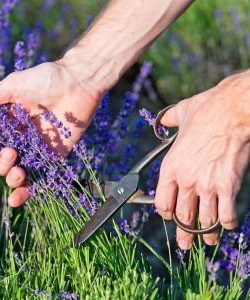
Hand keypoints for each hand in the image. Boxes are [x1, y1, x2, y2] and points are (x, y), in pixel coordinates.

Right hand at [0, 62, 102, 206]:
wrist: (78, 82)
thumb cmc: (45, 79)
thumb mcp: (14, 87)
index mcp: (8, 123)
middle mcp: (22, 138)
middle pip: (3, 161)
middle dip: (2, 164)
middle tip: (11, 153)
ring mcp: (39, 148)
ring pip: (20, 172)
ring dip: (13, 179)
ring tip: (18, 172)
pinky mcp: (56, 155)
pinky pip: (42, 176)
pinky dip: (30, 189)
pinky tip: (18, 198)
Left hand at [155, 70, 249, 248]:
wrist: (232, 110)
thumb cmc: (206, 110)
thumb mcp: (179, 114)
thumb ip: (169, 121)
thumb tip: (164, 120)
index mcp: (170, 167)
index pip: (162, 202)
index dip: (165, 213)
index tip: (169, 216)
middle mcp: (185, 180)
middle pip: (182, 216)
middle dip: (183, 232)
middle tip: (185, 243)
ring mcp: (206, 186)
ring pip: (203, 220)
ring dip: (206, 234)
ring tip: (208, 241)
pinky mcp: (228, 187)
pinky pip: (226, 215)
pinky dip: (227, 223)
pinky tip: (228, 225)